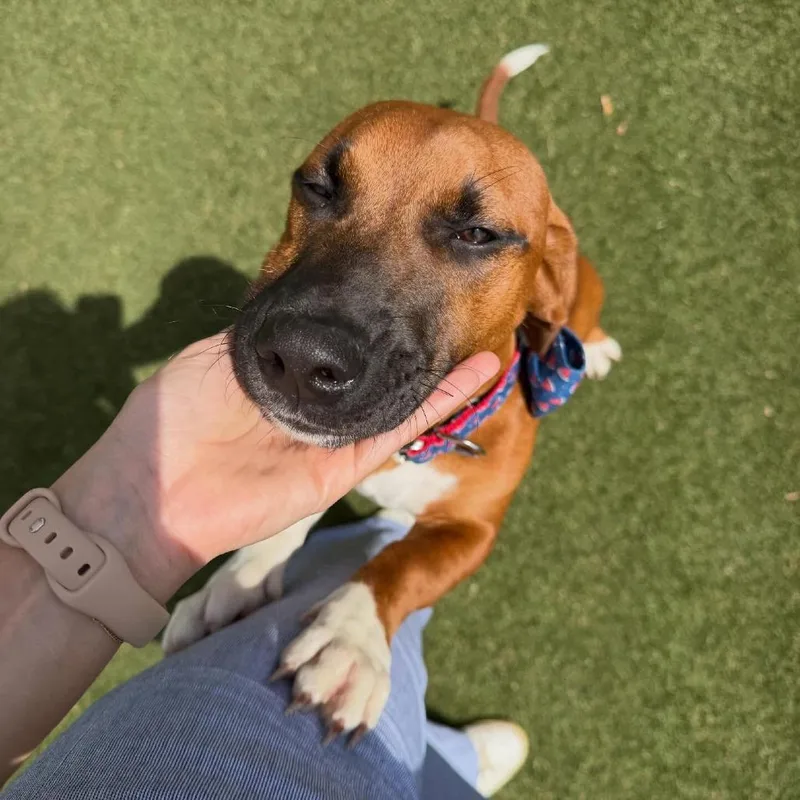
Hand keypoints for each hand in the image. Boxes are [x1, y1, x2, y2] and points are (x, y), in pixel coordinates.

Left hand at [52, 332, 498, 599]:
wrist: (160, 490)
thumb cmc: (175, 414)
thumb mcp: (219, 354)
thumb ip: (267, 330)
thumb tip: (307, 289)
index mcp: (287, 370)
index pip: (344, 336)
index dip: (377, 311)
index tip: (408, 273)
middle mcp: (319, 400)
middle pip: (381, 366)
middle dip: (419, 337)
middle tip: (461, 297)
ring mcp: (338, 433)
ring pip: (404, 396)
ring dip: (444, 368)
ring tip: (490, 333)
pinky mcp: (350, 464)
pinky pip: (402, 428)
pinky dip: (440, 402)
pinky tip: (477, 372)